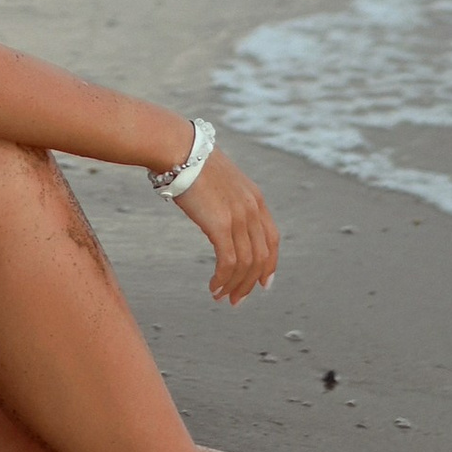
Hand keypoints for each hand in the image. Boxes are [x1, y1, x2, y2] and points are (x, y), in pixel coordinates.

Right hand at [174, 150, 277, 303]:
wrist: (180, 150)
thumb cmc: (193, 164)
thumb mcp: (222, 182)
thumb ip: (229, 201)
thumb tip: (221, 219)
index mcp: (256, 199)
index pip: (272, 240)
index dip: (270, 265)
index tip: (263, 284)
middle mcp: (252, 209)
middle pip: (261, 257)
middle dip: (250, 283)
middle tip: (237, 300)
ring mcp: (238, 217)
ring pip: (245, 264)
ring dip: (234, 286)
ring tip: (221, 297)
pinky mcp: (220, 225)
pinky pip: (228, 262)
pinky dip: (222, 279)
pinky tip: (213, 286)